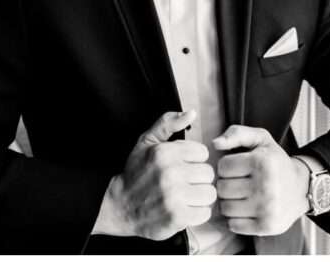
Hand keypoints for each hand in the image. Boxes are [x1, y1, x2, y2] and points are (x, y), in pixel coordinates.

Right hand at [92, 110, 215, 239]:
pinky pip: (204, 213)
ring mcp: (174, 197)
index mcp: (165, 152)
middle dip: (197, 179)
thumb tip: (191, 113)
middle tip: (183, 184)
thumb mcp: (147, 142)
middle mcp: (170, 173)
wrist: (119, 207)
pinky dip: (196, 214)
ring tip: (184, 197)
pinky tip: (183, 209)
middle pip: (208, 174)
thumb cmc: (136, 173)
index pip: (203, 153)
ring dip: (199, 197)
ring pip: (210, 194)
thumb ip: (167, 123)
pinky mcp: (177, 217)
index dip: (193, 160)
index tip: (181, 166)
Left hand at [212, 125, 308, 235]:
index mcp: (262, 162)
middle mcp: (266, 185)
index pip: (222, 167)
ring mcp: (267, 208)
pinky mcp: (267, 226)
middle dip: (227, 184)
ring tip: (243, 196)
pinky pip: (233, 225)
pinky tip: (247, 210)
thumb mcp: (261, 139)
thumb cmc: (275, 162)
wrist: (302, 188)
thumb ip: (237, 133)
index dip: (227, 167)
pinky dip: (236, 218)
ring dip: (230, 202)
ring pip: (225, 208)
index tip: (238, 168)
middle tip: (240, 183)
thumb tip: (215, 143)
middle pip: (222, 189)